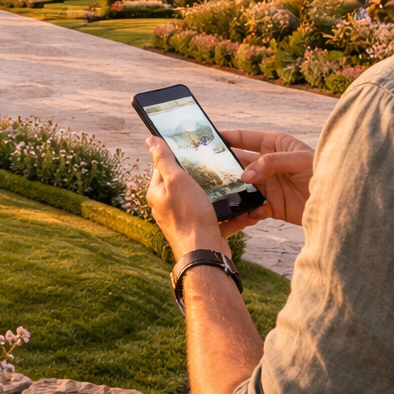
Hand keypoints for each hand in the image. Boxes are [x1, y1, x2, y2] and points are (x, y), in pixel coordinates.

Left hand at [145, 137, 230, 256]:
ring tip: (234, 182)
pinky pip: (219, 218)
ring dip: (220, 194)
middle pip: (186, 183)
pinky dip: (231, 213)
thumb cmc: (189, 217)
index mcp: (159, 194)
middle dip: (203, 174)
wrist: (205, 254)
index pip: (164, 167)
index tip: (194, 147)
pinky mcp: (203, 231)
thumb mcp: (176, 180)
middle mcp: (169, 207)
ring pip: (205, 200)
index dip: (179, 156)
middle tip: (217, 163)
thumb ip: (164, 159)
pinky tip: (243, 208)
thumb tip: (150, 140)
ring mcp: (186, 220)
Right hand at [217, 130, 314, 232]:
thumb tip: (246, 174)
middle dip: (224, 166)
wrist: (337, 202)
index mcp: (274, 145)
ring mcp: (268, 185)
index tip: (207, 138)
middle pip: (239, 163)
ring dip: (233, 190)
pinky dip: (248, 211)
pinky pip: (253, 207)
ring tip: (222, 194)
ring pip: (243, 186)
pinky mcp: (272, 205)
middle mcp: (268, 164)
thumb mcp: (299, 160)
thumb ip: (272, 163)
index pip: (245, 138)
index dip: (226, 137)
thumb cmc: (324, 171)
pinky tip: (249, 212)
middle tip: (207, 170)